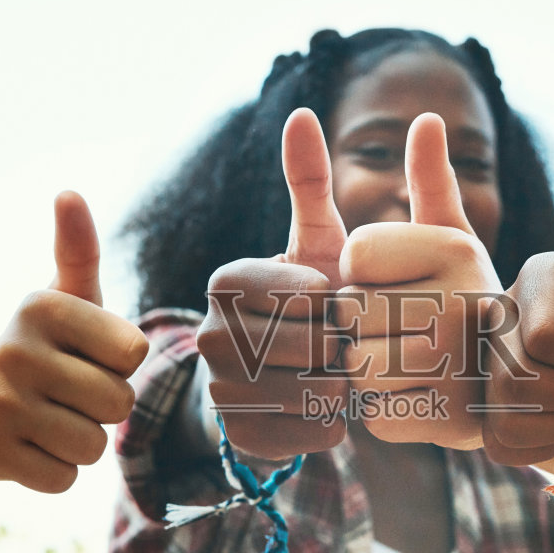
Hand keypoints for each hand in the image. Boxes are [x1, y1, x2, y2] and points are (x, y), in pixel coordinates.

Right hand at [0, 191, 148, 491]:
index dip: (121, 363)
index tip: (89, 354)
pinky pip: (66, 479)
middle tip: (71, 392)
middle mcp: (10, 351)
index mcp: (39, 307)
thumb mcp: (69, 296)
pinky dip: (60, 471)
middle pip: (117, 403)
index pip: (133, 354)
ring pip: (93, 446)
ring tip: (53, 418)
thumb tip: (68, 193)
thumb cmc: (50, 345)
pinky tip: (35, 447)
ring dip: (86, 441)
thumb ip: (79, 248)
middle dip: (106, 406)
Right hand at [198, 108, 349, 458]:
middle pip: (314, 346)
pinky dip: (335, 422)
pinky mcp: (239, 438)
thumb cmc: (312, 298)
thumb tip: (303, 113)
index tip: (336, 300)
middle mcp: (209, 335)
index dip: (337, 301)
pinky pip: (314, 434)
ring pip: (316, 392)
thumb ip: (310, 180)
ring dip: (344, 383)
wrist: (285, 375)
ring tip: (337, 370)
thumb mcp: (316, 239)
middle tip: (343, 341)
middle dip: (344, 344)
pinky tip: (328, 404)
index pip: (307, 294)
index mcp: (225, 280)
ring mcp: (219, 391)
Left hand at [338, 113, 501, 448]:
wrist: (514, 386)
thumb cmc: (464, 302)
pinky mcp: (451, 418)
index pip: (353, 254)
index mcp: (455, 248)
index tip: (396, 285)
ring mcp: (460, 362)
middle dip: (358, 328)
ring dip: (369, 374)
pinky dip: (386, 413)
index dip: (358, 275)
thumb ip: (431, 182)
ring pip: (357, 369)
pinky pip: (376, 416)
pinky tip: (419, 399)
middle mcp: (462, 300)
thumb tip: (427, 119)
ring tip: (409, 364)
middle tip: (399, 331)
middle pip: (348, 314)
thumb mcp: (451, 240)